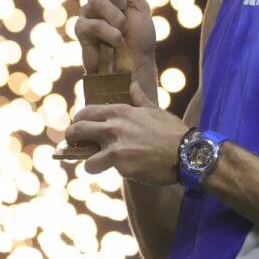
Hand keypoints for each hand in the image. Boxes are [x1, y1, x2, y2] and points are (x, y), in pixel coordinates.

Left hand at [66, 83, 188, 184]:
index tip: (80, 127)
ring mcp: (117, 147)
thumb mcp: (155, 110)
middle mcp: (115, 127)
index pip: (86, 111)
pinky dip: (112, 172)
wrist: (187, 153)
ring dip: (89, 164)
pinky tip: (126, 170)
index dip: (79, 120)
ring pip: (86, 159)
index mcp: (121, 111)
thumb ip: (139, 99)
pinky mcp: (122, 166)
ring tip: (95, 166)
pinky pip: (107, 171)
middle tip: (72, 145)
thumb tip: (133, 85)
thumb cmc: (172, 132)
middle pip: (77, 130)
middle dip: (71, 139)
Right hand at [75, 0, 156, 80]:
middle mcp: (94, 0)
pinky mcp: (82, 33)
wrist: (137, 65)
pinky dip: (110, 33)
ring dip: (116, 17)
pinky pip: (92, 24)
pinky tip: (117, 41)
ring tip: (123, 30)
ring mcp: (87, 16)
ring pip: (96, 2)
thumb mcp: (139, 7)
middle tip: (123, 5)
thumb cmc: (140, 38)